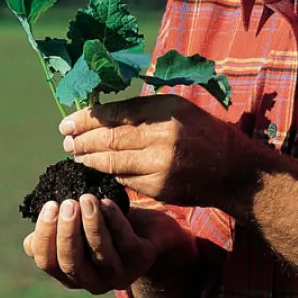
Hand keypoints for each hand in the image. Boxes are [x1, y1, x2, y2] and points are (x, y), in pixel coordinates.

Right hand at [23, 194, 187, 294]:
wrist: (149, 230)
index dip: (45, 236)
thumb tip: (31, 239)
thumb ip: (55, 232)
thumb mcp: (76, 229)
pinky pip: (125, 242)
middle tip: (68, 204)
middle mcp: (92, 281)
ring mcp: (118, 274)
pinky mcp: (140, 261)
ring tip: (87, 198)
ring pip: (100, 253)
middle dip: (67, 232)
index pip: (47, 263)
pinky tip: (107, 202)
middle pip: (72, 263)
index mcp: (70, 274)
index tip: (49, 205)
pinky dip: (114, 221)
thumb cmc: (104, 226)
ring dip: (91, 225)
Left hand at [59, 94, 251, 209]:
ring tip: (75, 155)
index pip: (115, 113)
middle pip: (109, 137)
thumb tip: (102, 114)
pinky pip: (124, 179)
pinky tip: (97, 170)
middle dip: (81, 139)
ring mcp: (160, 164)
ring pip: (112, 161)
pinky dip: (107, 174)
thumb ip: (143, 110)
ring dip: (88, 159)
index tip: (67, 122)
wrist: (232, 170)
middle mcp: (161, 136)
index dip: (86, 118)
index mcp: (165, 110)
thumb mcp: (177, 109)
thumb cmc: (202, 133)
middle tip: (65, 140)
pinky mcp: (159, 187)